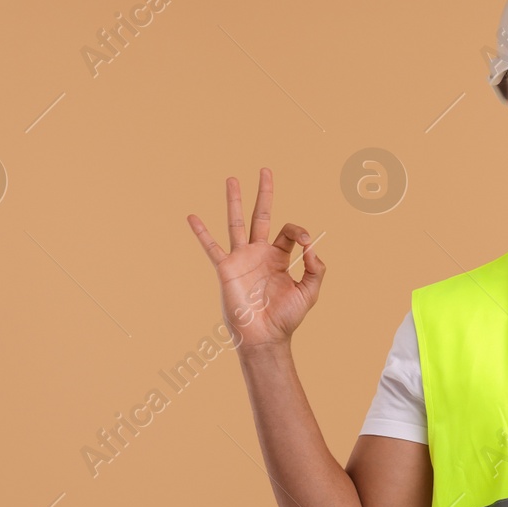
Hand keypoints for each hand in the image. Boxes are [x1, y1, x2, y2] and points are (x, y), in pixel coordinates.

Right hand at [187, 167, 323, 350]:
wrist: (265, 336)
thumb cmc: (286, 317)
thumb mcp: (310, 291)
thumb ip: (315, 267)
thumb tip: (312, 245)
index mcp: (280, 257)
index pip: (288, 230)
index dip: (299, 230)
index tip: (306, 240)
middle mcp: (260, 253)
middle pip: (261, 215)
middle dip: (264, 193)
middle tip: (265, 170)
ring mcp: (242, 258)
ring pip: (236, 222)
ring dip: (234, 200)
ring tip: (232, 178)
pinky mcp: (227, 268)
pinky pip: (211, 247)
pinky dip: (201, 232)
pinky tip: (192, 217)